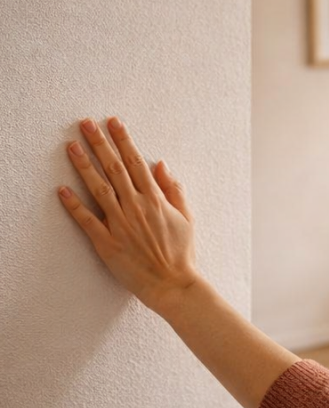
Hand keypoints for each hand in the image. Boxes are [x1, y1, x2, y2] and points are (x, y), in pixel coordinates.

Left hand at [58, 117, 200, 313]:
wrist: (173, 284)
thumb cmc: (182, 253)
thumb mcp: (187, 218)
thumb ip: (173, 190)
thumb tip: (161, 165)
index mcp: (156, 200)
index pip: (136, 163)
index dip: (124, 141)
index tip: (113, 123)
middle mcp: (136, 207)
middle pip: (114, 169)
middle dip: (99, 144)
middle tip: (86, 124)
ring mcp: (120, 224)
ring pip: (98, 189)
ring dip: (84, 166)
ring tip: (71, 146)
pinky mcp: (107, 242)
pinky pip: (87, 220)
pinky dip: (74, 204)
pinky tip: (62, 190)